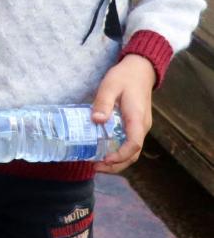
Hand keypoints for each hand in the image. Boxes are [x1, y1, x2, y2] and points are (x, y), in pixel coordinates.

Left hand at [93, 54, 155, 173]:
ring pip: (132, 151)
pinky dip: (119, 152)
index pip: (133, 144)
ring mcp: (140, 127)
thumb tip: (97, 120)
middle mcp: (142, 126)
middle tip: (96, 168)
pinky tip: (103, 152)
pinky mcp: (135, 125)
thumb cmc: (124, 77)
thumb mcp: (110, 86)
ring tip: (98, 164)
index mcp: (137, 119)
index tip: (104, 161)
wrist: (140, 70)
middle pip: (133, 154)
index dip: (120, 156)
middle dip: (116, 165)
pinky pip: (129, 143)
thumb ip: (103, 103)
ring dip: (118, 161)